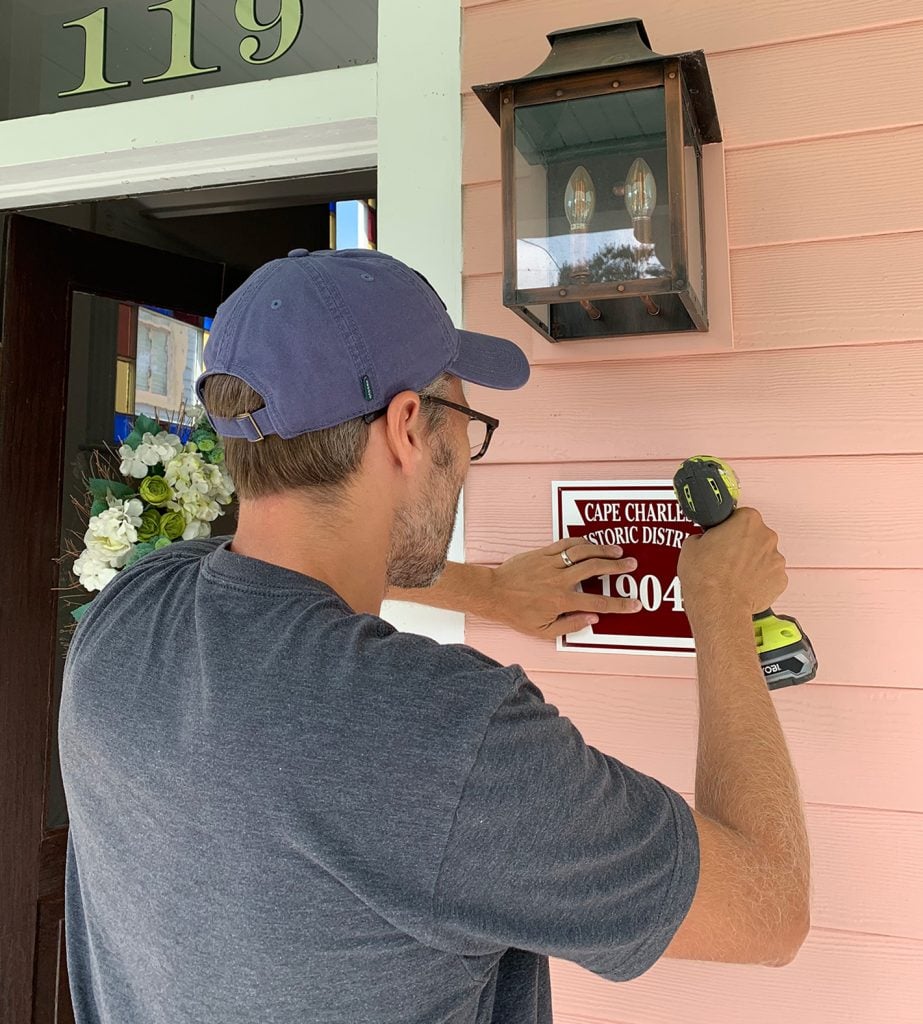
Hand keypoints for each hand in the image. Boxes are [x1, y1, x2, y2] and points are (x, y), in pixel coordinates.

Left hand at [485, 539, 640, 638]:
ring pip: (582, 552)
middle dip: (617, 567)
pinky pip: (566, 543)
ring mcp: (550, 563)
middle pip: (595, 569)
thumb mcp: (542, 631)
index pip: (598, 603)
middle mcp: (559, 579)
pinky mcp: (542, 552)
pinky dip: (582, 542)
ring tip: (617, 551)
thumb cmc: (516, 613)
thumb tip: (592, 619)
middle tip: (632, 565)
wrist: (493, 593)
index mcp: (561, 600)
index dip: (620, 604)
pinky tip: (593, 543)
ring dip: (603, 550)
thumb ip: (570, 625)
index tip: (635, 604)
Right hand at [678, 507, 788, 621]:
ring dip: (750, 563)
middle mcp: (767, 536)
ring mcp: (776, 559)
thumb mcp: (691, 545)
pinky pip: (769, 576)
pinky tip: (742, 585)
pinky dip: (758, 580)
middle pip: (755, 535)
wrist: (717, 606)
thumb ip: (704, 536)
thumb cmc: (706, 577)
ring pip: (763, 556)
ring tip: (731, 575)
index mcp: (747, 520)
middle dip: (741, 544)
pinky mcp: (780, 580)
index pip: (740, 515)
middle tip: (723, 557)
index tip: (723, 535)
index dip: (728, 527)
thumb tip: (706, 540)